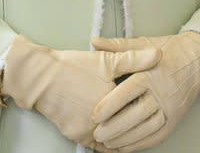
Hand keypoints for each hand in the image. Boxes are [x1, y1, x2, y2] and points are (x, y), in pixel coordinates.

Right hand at [2, 35, 159, 149]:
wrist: (41, 78)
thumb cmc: (74, 67)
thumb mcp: (106, 60)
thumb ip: (134, 59)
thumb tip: (159, 55)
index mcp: (111, 104)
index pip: (137, 111)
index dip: (145, 106)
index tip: (154, 103)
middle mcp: (99, 123)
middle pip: (124, 127)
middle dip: (134, 122)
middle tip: (147, 116)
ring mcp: (86, 132)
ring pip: (111, 138)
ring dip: (120, 133)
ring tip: (131, 123)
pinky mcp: (75, 136)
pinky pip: (96, 144)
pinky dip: (105, 140)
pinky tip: (112, 131)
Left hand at [91, 32, 199, 151]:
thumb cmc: (171, 50)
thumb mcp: (144, 43)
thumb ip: (118, 47)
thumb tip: (94, 42)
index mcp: (152, 72)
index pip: (128, 92)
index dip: (110, 105)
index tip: (95, 115)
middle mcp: (162, 91)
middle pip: (136, 113)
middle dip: (115, 127)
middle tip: (97, 134)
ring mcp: (171, 106)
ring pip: (147, 128)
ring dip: (126, 139)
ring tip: (108, 143)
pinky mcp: (176, 117)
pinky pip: (158, 135)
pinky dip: (141, 144)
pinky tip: (126, 146)